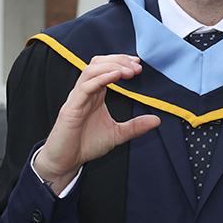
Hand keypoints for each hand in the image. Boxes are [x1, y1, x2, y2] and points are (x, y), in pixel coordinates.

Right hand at [34, 54, 159, 190]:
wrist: (66, 161)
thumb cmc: (86, 145)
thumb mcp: (117, 134)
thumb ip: (135, 126)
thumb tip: (157, 120)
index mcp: (95, 94)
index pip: (105, 67)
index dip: (121, 62)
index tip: (138, 65)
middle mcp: (85, 92)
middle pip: (98, 63)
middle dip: (118, 60)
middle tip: (136, 67)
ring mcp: (77, 98)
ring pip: (91, 70)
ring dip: (111, 66)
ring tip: (129, 71)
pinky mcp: (71, 108)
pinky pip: (85, 87)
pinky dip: (100, 78)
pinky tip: (115, 76)